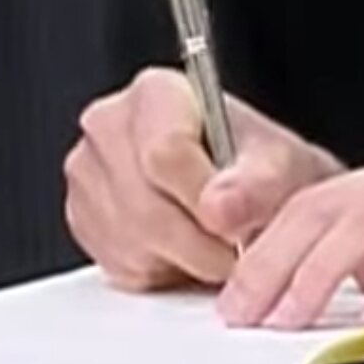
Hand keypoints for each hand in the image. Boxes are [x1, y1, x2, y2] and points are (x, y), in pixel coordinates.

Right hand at [64, 68, 343, 291]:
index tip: (235, 221)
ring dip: (184, 259)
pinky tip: (183, 250)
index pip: (165, 150)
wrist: (244, 192)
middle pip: (145, 205)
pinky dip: (160, 271)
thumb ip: (258, 183)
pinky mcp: (82, 221)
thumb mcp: (281, 165)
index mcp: (156, 92)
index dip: (204, 197)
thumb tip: (219, 208)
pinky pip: (120, 265)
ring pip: (132, 241)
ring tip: (214, 244)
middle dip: (201, 241)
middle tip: (236, 248)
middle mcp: (110, 125)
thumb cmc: (257, 169)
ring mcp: (88, 174)